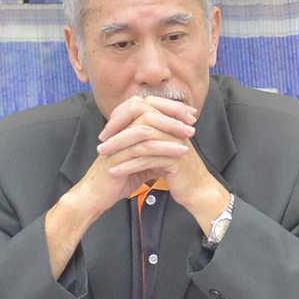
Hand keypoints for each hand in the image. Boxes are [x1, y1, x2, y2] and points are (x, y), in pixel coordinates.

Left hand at [97, 95, 229, 233]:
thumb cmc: (177, 171)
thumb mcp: (161, 149)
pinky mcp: (175, 159)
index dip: (121, 116)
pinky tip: (115, 171)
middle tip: (101, 142)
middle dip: (117, 129)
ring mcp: (175, 141)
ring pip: (142, 137)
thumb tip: (124, 127)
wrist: (198, 190)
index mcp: (169, 121)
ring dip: (119, 146)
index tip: (106, 131)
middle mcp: (174, 127)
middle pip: (141, 118)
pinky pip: (147, 158)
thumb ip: (148, 136)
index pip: (141, 107)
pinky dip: (128, 164)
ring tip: (103, 156)